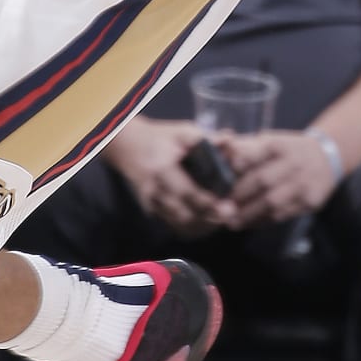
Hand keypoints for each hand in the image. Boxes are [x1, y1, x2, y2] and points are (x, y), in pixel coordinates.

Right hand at [111, 117, 234, 234]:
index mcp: (162, 170)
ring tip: (222, 220)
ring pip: (180, 226)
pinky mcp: (152, 211)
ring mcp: (152, 204)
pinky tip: (208, 223)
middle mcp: (155, 191)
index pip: (188, 193)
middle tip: (230, 215)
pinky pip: (175, 227)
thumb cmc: (160, 138)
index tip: (230, 207)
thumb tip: (230, 138)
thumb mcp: (181, 131)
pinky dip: (193, 229)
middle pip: (185, 216)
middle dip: (210, 219)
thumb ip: (206, 137)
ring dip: (203, 227)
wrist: (129, 147)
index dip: (209, 204)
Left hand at [220, 129, 338, 226]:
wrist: (328, 157)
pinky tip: (249, 224)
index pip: (256, 154)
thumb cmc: (289, 149)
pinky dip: (263, 221)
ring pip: (272, 202)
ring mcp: (303, 184)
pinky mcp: (310, 202)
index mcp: (279, 145)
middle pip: (263, 181)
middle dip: (239, 196)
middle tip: (221, 207)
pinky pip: (283, 215)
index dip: (238, 166)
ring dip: (249, 215)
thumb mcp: (271, 140)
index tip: (220, 178)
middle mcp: (293, 163)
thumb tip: (221, 155)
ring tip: (231, 222)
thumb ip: (245, 147)